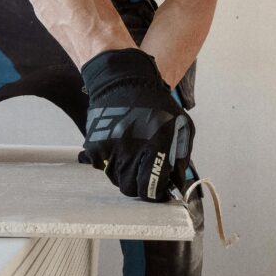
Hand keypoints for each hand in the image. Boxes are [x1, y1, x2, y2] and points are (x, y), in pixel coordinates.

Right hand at [81, 48, 193, 200]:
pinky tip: (119, 145)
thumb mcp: (180, 127)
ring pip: (116, 180)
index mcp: (154, 146)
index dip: (155, 193)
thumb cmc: (157, 104)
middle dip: (139, 184)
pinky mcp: (95, 147)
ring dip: (125, 173)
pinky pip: (102, 168)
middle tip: (144, 171)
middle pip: (131, 189)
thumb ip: (181, 158)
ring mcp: (110, 149)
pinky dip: (110, 162)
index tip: (158, 191)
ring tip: (132, 152)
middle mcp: (130, 150)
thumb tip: (177, 185)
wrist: (124, 81)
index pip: (150, 188)